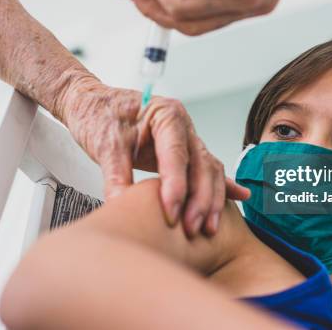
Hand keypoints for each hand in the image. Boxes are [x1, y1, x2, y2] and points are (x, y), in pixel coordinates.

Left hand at [57, 75, 249, 236]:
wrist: (92, 104)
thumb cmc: (98, 114)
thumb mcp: (103, 143)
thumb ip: (115, 174)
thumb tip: (121, 205)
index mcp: (166, 114)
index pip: (176, 154)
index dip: (176, 186)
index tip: (171, 213)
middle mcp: (182, 125)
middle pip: (201, 164)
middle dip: (199, 199)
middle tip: (190, 228)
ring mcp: (186, 139)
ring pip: (209, 170)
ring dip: (210, 200)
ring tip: (207, 228)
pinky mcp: (183, 153)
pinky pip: (206, 170)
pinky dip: (221, 186)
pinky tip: (239, 197)